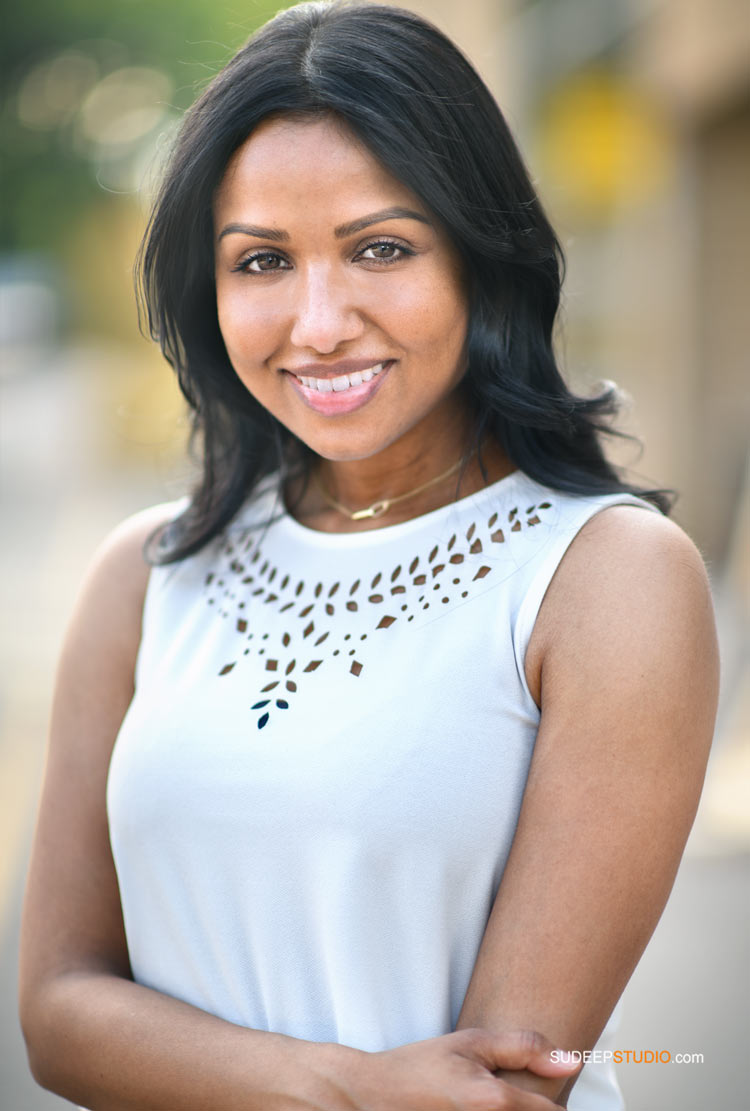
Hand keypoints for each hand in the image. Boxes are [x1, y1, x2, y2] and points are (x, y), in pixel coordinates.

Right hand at [350, 1027, 578, 1109]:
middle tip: (508, 1090)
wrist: (376, 1095)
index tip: (556, 1095)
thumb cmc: (423, 1065)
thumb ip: (525, 1048)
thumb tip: (574, 1060)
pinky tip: (481, 1107)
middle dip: (536, 1108)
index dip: (558, 1105)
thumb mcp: (472, 1043)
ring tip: (493, 1097)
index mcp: (494, 1102)